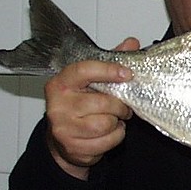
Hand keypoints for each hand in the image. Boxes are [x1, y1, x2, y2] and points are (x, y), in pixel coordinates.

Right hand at [44, 37, 139, 179]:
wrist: (63, 139)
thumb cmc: (80, 106)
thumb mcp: (92, 81)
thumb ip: (111, 62)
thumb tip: (131, 43)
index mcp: (62, 82)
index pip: (85, 70)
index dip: (109, 70)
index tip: (127, 74)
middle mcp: (58, 104)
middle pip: (103, 102)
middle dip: (120, 106)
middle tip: (122, 107)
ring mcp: (63, 126)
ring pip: (106, 124)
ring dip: (117, 123)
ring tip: (113, 119)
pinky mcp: (72, 146)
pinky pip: (107, 141)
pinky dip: (115, 137)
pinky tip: (109, 133)